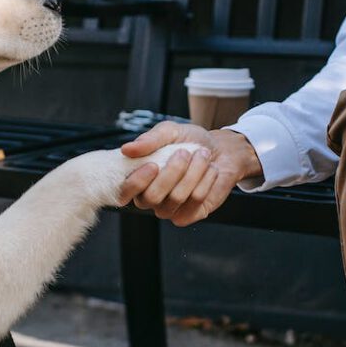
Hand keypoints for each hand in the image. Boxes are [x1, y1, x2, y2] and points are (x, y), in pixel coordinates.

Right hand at [116, 121, 262, 225]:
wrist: (221, 150)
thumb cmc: (189, 141)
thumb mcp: (169, 132)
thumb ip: (149, 140)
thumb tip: (126, 149)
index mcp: (138, 180)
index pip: (124, 193)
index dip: (136, 183)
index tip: (153, 165)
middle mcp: (150, 198)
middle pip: (152, 197)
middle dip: (172, 172)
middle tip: (184, 153)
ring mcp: (169, 209)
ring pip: (176, 198)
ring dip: (193, 172)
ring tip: (202, 155)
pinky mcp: (189, 214)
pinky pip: (195, 201)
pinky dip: (206, 180)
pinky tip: (210, 170)